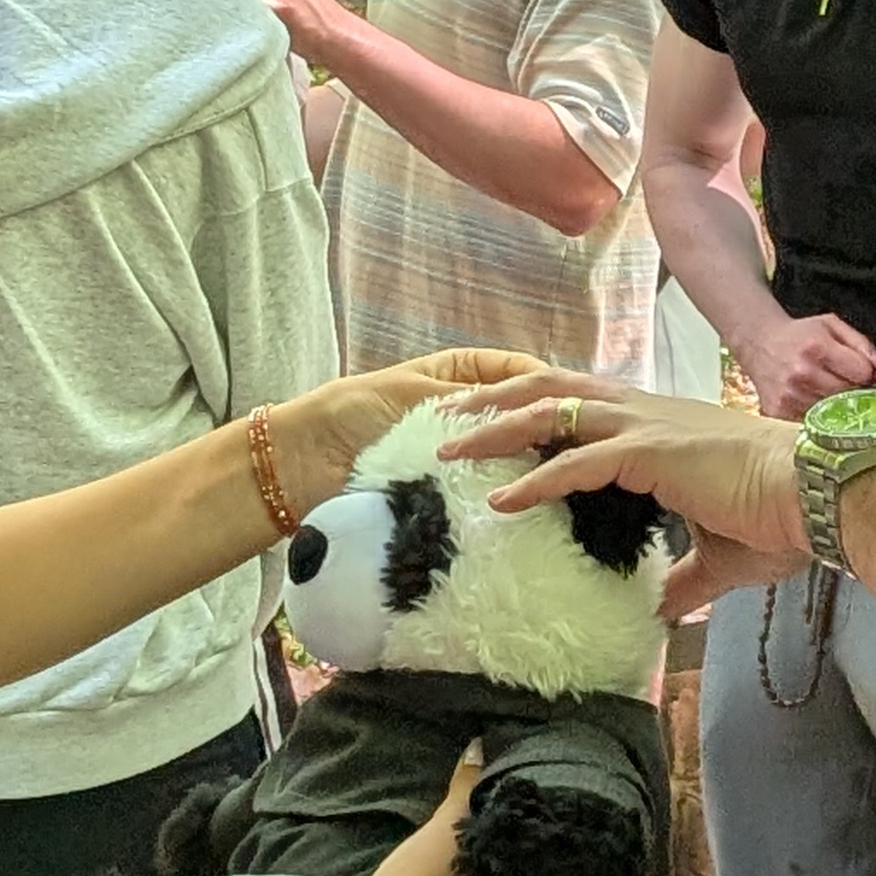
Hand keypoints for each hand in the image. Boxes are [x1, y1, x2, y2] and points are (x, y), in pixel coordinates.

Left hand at [284, 354, 549, 511]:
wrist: (304, 463)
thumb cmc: (351, 413)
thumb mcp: (417, 396)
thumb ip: (473, 404)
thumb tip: (526, 416)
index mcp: (460, 374)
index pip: (516, 373)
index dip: (542, 386)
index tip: (567, 402)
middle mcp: (467, 413)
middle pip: (518, 418)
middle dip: (541, 430)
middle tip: (571, 444)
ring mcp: (460, 456)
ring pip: (507, 458)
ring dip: (526, 466)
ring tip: (555, 474)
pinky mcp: (446, 493)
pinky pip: (482, 491)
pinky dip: (500, 495)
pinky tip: (525, 501)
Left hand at [439, 375, 808, 616]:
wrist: (819, 497)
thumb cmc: (779, 519)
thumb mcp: (719, 557)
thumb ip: (684, 581)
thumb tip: (663, 613)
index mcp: (658, 428)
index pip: (581, 406)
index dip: (533, 412)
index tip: (489, 426)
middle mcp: (646, 414)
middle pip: (552, 390)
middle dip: (495, 401)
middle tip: (446, 421)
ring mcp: (647, 428)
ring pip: (553, 411)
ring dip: (496, 428)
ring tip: (450, 447)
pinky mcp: (652, 453)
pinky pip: (578, 463)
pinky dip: (535, 480)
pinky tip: (500, 500)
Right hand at [737, 307, 875, 422]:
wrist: (759, 343)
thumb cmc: (799, 334)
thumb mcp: (831, 325)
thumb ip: (861, 342)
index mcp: (817, 347)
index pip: (862, 373)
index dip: (866, 372)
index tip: (859, 371)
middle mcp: (802, 372)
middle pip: (848, 394)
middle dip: (853, 389)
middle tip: (844, 380)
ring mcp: (789, 395)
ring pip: (832, 411)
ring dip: (834, 403)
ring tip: (824, 387)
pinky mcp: (778, 411)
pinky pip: (812, 421)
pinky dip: (817, 414)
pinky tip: (810, 398)